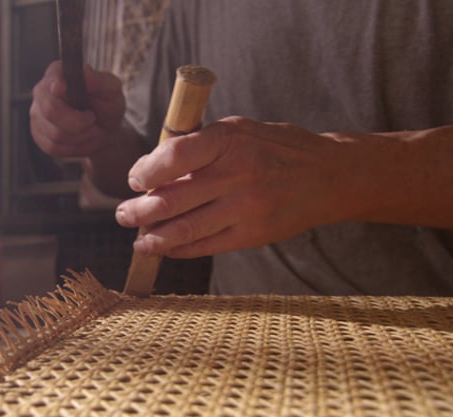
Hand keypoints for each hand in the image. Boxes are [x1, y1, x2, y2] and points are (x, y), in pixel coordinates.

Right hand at [30, 61, 125, 157]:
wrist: (103, 128)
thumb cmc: (107, 104)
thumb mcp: (112, 91)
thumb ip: (101, 82)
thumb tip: (86, 72)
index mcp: (59, 73)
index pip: (51, 77)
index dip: (55, 83)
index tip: (61, 89)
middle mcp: (42, 91)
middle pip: (51, 110)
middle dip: (77, 122)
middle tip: (93, 120)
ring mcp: (37, 114)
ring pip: (55, 134)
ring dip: (81, 136)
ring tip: (93, 130)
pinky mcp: (39, 135)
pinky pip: (53, 147)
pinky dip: (75, 147)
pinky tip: (84, 139)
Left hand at [115, 116, 365, 257]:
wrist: (330, 175)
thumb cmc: (275, 148)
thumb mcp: (239, 131)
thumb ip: (200, 146)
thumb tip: (153, 170)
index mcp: (230, 139)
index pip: (175, 155)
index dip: (147, 170)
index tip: (135, 180)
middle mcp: (237, 173)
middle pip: (173, 199)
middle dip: (139, 211)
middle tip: (123, 214)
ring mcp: (246, 207)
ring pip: (186, 229)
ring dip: (154, 238)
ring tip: (138, 239)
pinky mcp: (254, 234)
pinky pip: (207, 245)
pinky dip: (181, 248)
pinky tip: (166, 248)